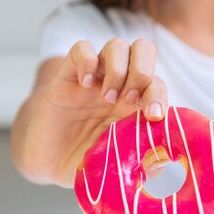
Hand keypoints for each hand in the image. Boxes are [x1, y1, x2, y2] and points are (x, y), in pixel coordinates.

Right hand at [22, 38, 166, 186]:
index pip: (157, 84)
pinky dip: (87, 60)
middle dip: (142, 70)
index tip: (153, 116)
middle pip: (143, 51)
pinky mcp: (67, 75)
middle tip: (130, 99)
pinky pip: (81, 49)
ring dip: (118, 69)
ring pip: (116, 46)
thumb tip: (165, 161)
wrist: (48, 164)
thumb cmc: (87, 163)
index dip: (160, 95)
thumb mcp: (117, 167)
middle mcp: (119, 85)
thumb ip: (143, 164)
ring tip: (107, 98)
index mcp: (136, 105)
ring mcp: (95, 78)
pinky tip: (85, 84)